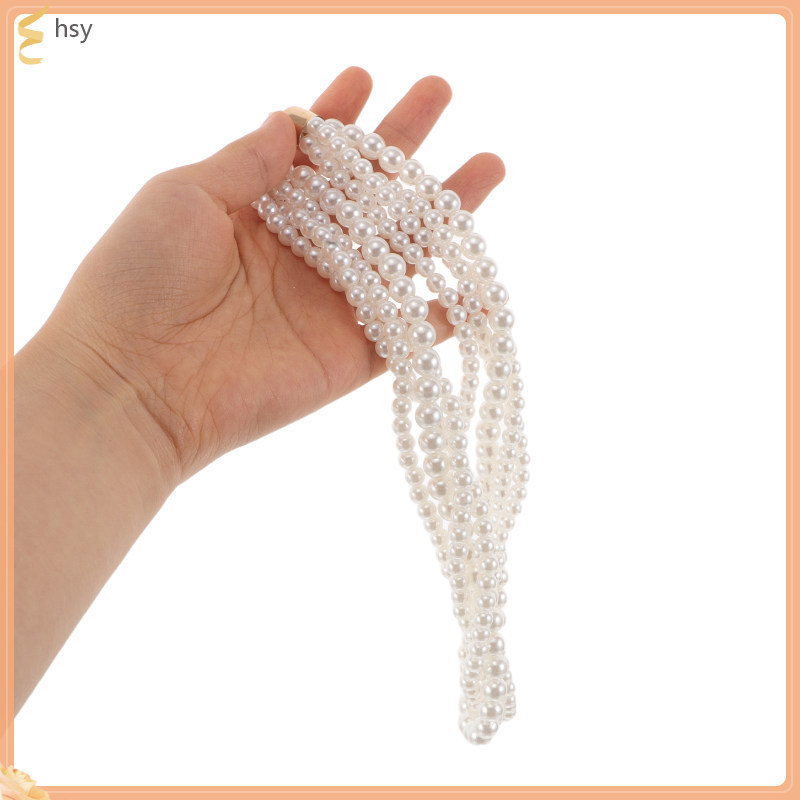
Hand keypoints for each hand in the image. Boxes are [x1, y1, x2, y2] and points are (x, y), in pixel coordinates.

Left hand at [36, 67, 504, 486]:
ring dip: (446, 212)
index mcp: (257, 212)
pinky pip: (412, 333)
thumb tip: (291, 120)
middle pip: (368, 193)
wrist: (136, 384)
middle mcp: (300, 255)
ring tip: (489, 165)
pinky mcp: (350, 358)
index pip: (311, 155)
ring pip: (403, 253)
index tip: (364, 76)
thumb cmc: (140, 280)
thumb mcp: (184, 195)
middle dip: (404, 143)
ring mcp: (330, 305)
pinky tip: (487, 288)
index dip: (338, 115)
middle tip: (439, 93)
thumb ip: (246, 161)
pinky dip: (451, 316)